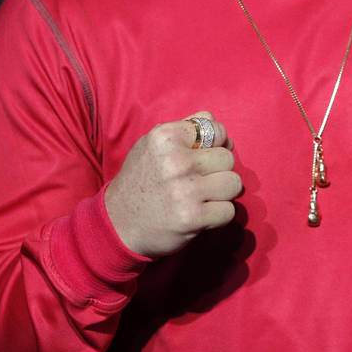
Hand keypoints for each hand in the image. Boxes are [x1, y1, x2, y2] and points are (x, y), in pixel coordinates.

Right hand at [105, 111, 241, 257]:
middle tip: (200, 181)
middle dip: (219, 171)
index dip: (217, 144)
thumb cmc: (142, 179)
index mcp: (166, 136)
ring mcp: (184, 190)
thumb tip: (221, 129)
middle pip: (228, 158)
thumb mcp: (154, 144)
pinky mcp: (192, 218)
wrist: (118, 223)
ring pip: (233, 183)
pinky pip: (228, 211)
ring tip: (203, 197)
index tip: (204, 158)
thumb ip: (186, 128)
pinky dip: (219, 215)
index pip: (217, 129)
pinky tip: (201, 215)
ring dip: (223, 193)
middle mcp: (175, 160)